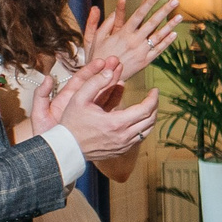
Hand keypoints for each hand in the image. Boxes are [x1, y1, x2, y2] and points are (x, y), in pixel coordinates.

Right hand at [34, 57, 156, 161]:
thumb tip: (110, 71)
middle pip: (150, 120)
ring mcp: (123, 146)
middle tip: (153, 97)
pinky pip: (139, 139)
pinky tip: (138, 120)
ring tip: (148, 107)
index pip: (145, 109)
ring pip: (147, 131)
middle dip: (155, 106)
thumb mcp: (79, 98)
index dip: (153, 98)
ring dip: (151, 118)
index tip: (154, 90)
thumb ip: (95, 82)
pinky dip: (143, 128)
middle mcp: (123, 136)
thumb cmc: (71, 122)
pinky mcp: (121, 151)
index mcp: (116, 123)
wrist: (66, 147)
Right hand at [81, 0, 183, 83]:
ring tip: (180, 16)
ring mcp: (141, 52)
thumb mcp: (94, 37)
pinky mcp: (145, 61)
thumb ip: (100, 22)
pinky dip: (167, 42)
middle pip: (152, 23)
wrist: (103, 78)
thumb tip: (102, 8)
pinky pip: (158, 50)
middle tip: (175, 0)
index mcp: (122, 33)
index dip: (148, 4)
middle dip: (164, 11)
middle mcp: (134, 41)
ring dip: (170, 25)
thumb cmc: (98, 56)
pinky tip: (174, 33)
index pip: (138, 15)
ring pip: (159, 36)